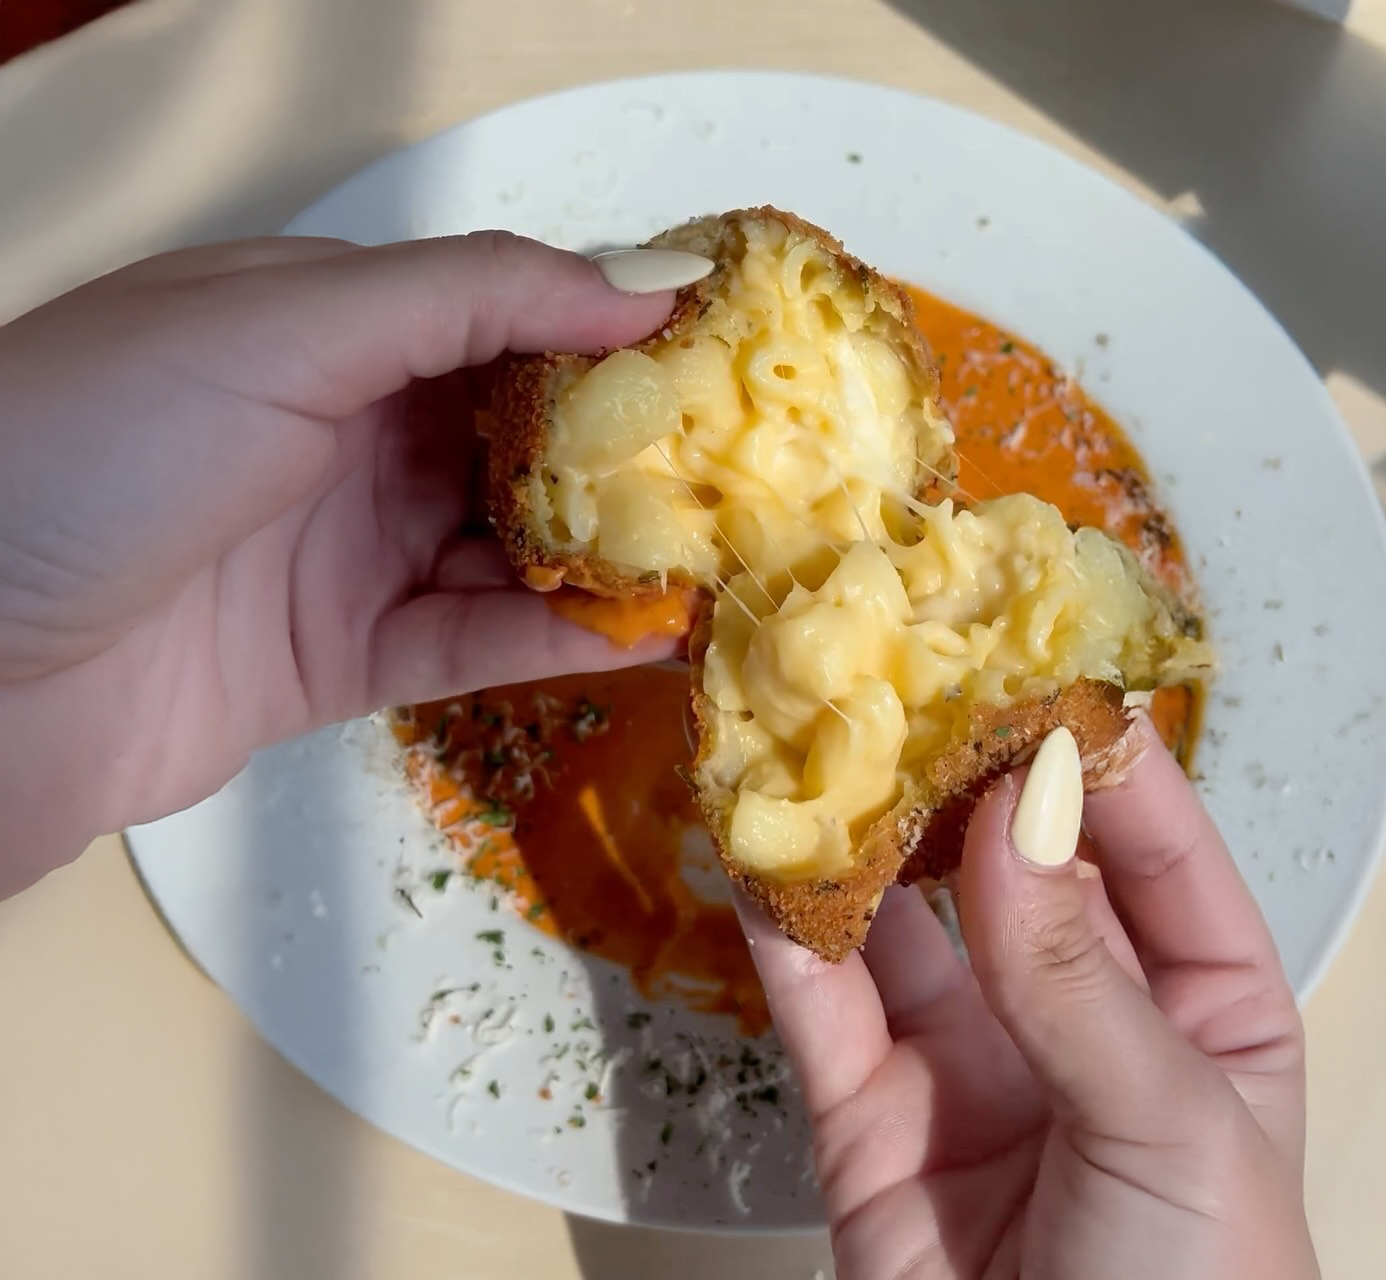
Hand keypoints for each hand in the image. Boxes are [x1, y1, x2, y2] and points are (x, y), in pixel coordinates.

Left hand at [0, 234, 685, 894]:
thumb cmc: (92, 450)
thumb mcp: (279, 331)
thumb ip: (465, 298)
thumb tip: (640, 279)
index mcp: (319, 325)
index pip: (498, 310)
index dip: (608, 324)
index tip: (722, 348)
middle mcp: (339, 432)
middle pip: (516, 435)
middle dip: (628, 450)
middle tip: (744, 468)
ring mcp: (339, 550)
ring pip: (506, 547)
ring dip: (605, 556)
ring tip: (718, 559)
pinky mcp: (335, 659)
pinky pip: (468, 642)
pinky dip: (553, 639)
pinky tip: (641, 635)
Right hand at [741, 723, 1319, 1279]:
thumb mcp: (1172, 1134)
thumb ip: (1078, 975)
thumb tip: (1011, 809)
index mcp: (1205, 1015)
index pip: (1153, 853)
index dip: (1095, 761)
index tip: (1027, 671)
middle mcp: (1084, 1023)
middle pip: (1015, 874)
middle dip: (958, 783)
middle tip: (901, 684)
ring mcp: (973, 1069)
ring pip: (906, 929)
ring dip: (860, 843)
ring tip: (813, 745)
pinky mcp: (871, 1123)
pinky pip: (826, 1011)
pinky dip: (789, 935)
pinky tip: (761, 857)